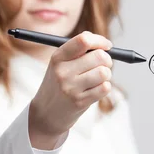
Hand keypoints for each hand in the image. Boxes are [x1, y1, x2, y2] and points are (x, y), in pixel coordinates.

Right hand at [29, 31, 112, 148]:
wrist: (46, 113)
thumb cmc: (59, 84)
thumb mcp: (60, 64)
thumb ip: (79, 52)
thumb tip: (105, 46)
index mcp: (58, 57)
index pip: (84, 40)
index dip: (100, 41)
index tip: (107, 46)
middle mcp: (63, 71)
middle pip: (99, 56)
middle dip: (107, 60)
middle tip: (103, 65)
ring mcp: (71, 88)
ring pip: (104, 72)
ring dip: (106, 75)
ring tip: (97, 79)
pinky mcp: (80, 101)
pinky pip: (105, 88)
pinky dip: (104, 87)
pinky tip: (94, 90)